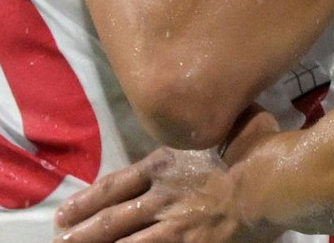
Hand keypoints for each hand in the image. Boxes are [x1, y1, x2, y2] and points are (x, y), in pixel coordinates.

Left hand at [55, 111, 281, 242]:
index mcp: (168, 163)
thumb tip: (225, 105)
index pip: (117, 184)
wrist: (273, 179)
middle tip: (59, 239)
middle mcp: (161, 194)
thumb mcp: (238, 121)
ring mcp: (172, 223)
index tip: (66, 212)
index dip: (89, 199)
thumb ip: (223, 118)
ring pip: (123, 241)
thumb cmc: (260, 148)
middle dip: (82, 230)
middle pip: (111, 217)